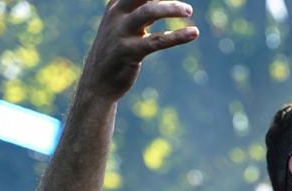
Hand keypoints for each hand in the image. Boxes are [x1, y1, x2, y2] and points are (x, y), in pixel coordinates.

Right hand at [80, 0, 198, 100]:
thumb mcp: (124, 26)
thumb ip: (142, 13)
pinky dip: (178, 36)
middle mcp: (117, 15)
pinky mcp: (130, 52)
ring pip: (148, 12)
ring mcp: (122, 33)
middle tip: (183, 2)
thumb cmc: (116, 50)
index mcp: (116, 6)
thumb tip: (165, 4)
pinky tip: (193, 33)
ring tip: (189, 10)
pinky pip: (157, 41)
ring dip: (171, 8)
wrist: (97, 81)